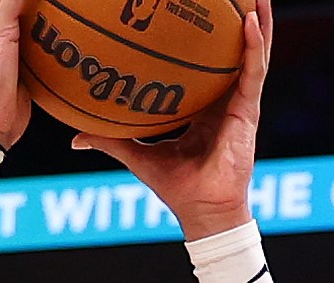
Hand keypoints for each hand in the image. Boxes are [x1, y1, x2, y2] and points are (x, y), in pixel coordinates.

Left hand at [70, 1, 269, 241]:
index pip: (207, 62)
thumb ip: (111, 140)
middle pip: (234, 48)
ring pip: (253, 51)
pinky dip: (254, 44)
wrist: (201, 211)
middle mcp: (224, 98)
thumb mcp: (137, 155)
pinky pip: (254, 71)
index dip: (205, 35)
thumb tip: (75, 138)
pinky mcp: (248, 111)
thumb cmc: (176, 187)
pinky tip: (252, 19)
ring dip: (257, 18)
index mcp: (204, 104)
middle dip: (237, 17)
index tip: (198, 8)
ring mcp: (240, 102)